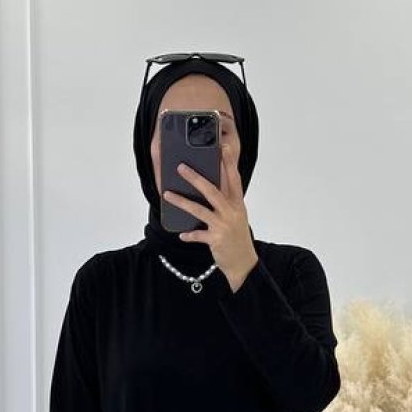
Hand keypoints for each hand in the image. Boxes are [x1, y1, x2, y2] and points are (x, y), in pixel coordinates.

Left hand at [162, 139, 257, 288]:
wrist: (244, 263)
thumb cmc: (237, 237)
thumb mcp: (236, 215)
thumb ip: (225, 200)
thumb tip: (207, 185)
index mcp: (237, 203)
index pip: (233, 179)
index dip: (228, 163)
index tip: (222, 148)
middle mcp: (231, 211)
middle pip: (212, 190)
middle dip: (195, 178)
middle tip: (181, 167)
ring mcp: (223, 225)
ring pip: (200, 210)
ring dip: (182, 202)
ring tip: (167, 195)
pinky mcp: (216, 239)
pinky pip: (198, 235)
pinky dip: (189, 235)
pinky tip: (181, 234)